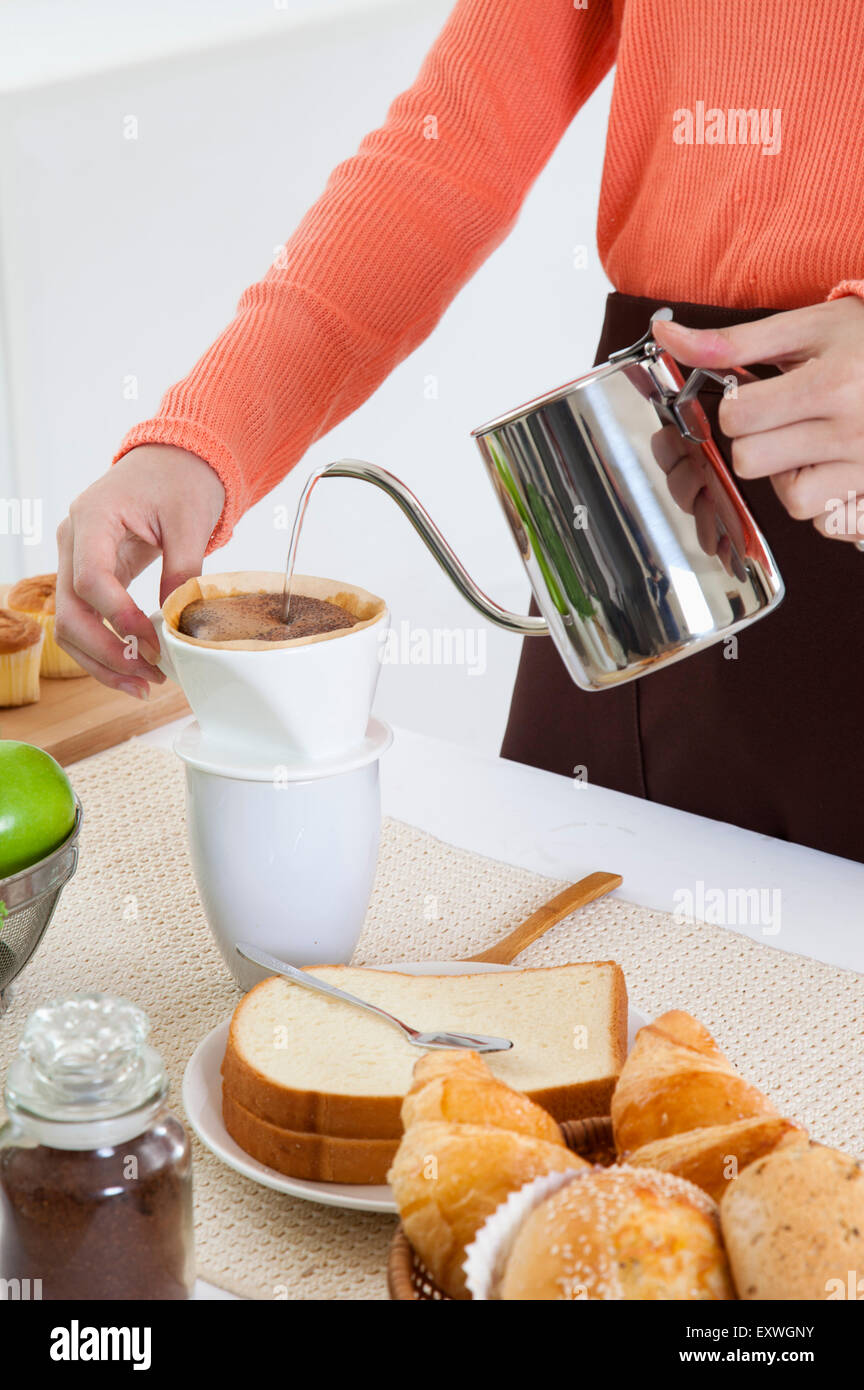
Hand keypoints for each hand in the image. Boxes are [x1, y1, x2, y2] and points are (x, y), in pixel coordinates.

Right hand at [56, 445, 224, 695]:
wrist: (173, 460)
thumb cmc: (181, 479)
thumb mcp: (191, 521)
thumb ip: (183, 570)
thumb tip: (178, 622)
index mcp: (93, 517)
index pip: (90, 580)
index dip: (118, 618)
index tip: (154, 643)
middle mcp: (72, 540)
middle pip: (69, 612)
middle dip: (106, 652)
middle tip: (148, 678)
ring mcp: (74, 559)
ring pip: (69, 625)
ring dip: (102, 661)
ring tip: (143, 686)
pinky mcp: (88, 575)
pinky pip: (85, 619)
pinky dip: (105, 648)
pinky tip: (134, 669)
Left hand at [652, 296, 863, 542]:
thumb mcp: (806, 328)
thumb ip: (733, 341)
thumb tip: (666, 334)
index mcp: (833, 384)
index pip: (739, 417)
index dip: (737, 406)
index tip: (758, 394)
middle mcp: (855, 432)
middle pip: (753, 461)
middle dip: (757, 440)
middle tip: (787, 417)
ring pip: (789, 499)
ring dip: (789, 475)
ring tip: (813, 441)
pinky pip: (825, 523)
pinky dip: (821, 502)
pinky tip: (833, 468)